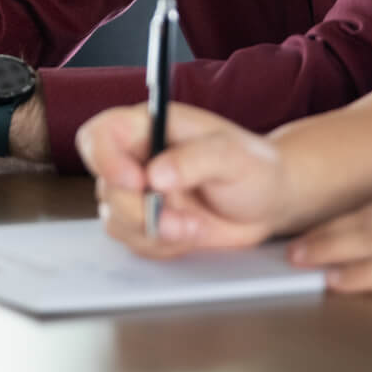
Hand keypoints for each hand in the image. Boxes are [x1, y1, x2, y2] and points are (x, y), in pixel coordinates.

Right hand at [78, 102, 292, 257]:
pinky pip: (133, 241)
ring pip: (115, 218)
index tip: (136, 181)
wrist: (270, 202)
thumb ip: (194, 159)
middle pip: (105, 186)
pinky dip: (161, 245)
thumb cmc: (255, 167)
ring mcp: (140, 192)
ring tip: (194, 227)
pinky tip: (191, 233)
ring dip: (153, 231)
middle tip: (179, 220)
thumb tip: (155, 175)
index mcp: (150, 126)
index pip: (101, 134)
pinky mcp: (147, 222)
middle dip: (140, 211)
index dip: (105, 158)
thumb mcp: (233, 155)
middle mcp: (138, 157)